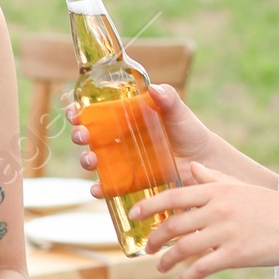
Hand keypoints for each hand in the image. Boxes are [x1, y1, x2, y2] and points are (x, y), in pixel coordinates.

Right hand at [70, 84, 238, 192]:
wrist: (203, 162)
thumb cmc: (189, 132)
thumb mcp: (178, 112)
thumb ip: (168, 99)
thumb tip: (155, 89)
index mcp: (123, 118)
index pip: (94, 112)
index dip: (79, 111)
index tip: (75, 111)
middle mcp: (117, 139)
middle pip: (88, 136)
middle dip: (79, 135)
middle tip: (82, 135)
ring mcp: (121, 162)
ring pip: (93, 161)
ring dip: (86, 160)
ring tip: (92, 160)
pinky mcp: (128, 182)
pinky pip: (108, 186)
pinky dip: (99, 189)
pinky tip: (99, 189)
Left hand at [141, 164, 278, 278]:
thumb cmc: (273, 206)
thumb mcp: (241, 186)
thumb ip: (213, 177)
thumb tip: (191, 167)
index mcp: (218, 190)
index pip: (174, 196)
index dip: (149, 206)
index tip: (134, 216)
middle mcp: (219, 209)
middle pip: (174, 225)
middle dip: (155, 239)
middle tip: (147, 249)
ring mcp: (227, 232)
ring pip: (184, 248)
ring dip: (167, 261)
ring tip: (161, 268)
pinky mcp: (237, 255)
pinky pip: (203, 268)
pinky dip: (188, 278)